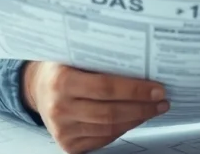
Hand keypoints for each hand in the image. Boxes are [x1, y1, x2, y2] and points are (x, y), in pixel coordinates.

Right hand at [23, 61, 169, 152]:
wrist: (37, 88)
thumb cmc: (62, 67)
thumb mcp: (74, 55)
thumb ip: (101, 58)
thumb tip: (144, 62)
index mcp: (61, 81)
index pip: (106, 87)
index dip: (135, 90)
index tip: (157, 88)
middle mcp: (59, 107)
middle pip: (110, 112)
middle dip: (142, 107)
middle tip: (162, 100)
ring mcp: (63, 130)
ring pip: (110, 128)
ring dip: (136, 119)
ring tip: (153, 108)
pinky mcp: (68, 145)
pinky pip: (103, 138)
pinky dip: (123, 129)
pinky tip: (135, 118)